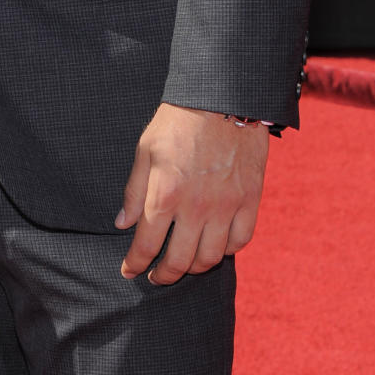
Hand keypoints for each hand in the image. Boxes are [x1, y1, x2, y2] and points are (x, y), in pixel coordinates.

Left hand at [117, 102, 268, 284]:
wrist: (223, 97)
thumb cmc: (178, 121)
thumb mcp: (146, 150)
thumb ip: (134, 191)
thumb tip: (123, 224)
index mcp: (165, 194)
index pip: (146, 246)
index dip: (135, 264)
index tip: (129, 271)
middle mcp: (197, 207)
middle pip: (180, 261)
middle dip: (164, 275)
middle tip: (156, 276)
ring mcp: (227, 206)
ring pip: (212, 257)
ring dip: (195, 267)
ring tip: (184, 263)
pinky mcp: (251, 200)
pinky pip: (241, 240)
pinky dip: (227, 249)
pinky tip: (215, 245)